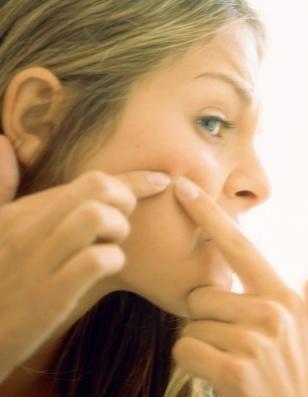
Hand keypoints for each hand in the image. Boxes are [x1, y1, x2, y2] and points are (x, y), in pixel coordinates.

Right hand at [0, 135, 170, 380]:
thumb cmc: (0, 280)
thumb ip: (2, 186)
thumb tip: (3, 142)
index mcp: (22, 212)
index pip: (88, 181)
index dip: (133, 179)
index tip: (160, 180)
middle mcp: (29, 230)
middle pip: (95, 186)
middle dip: (125, 198)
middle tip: (125, 221)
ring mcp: (39, 261)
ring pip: (94, 216)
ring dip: (118, 228)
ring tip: (113, 243)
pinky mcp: (50, 295)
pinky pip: (94, 261)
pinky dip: (113, 260)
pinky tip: (110, 268)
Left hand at [171, 177, 307, 396]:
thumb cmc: (279, 375)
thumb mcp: (282, 330)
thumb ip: (258, 298)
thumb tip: (217, 275)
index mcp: (285, 296)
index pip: (241, 247)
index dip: (210, 216)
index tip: (183, 187)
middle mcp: (275, 312)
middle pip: (203, 294)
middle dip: (204, 319)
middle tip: (229, 346)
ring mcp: (258, 341)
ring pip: (191, 323)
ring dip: (199, 344)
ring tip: (228, 363)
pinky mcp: (237, 369)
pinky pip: (184, 347)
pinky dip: (191, 362)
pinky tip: (218, 378)